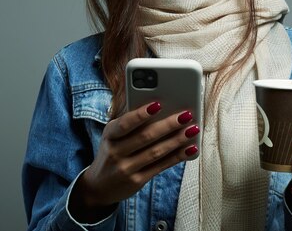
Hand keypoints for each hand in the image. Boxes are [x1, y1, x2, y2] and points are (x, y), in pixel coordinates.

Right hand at [70, 101, 198, 220]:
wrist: (98, 187)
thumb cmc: (112, 151)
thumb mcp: (112, 136)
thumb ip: (130, 123)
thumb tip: (158, 106)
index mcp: (109, 135)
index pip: (125, 123)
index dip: (140, 114)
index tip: (158, 104)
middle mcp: (116, 152)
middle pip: (145, 137)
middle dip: (168, 125)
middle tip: (186, 114)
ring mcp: (126, 168)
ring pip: (156, 152)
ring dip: (176, 140)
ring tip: (192, 129)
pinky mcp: (137, 181)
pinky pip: (160, 167)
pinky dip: (177, 157)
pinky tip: (190, 149)